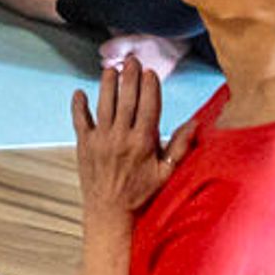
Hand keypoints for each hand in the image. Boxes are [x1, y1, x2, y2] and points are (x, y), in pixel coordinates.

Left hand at [71, 56, 192, 224]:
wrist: (111, 214)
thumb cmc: (143, 195)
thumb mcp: (168, 173)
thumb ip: (180, 146)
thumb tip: (196, 123)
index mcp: (143, 142)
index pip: (148, 106)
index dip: (149, 87)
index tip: (150, 72)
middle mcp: (120, 137)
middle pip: (126, 100)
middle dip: (129, 78)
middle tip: (131, 60)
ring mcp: (99, 140)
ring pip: (103, 106)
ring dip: (106, 85)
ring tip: (110, 68)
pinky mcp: (83, 146)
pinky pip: (79, 121)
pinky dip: (78, 107)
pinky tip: (79, 92)